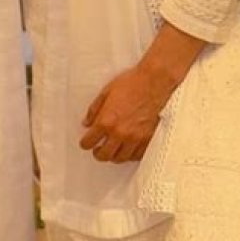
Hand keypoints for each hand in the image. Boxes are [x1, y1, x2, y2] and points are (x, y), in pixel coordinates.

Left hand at [79, 23, 206, 164]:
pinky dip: (130, 154)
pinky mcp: (148, 139)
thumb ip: (94, 110)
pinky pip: (136, 156)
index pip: (89, 142)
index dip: (85, 143)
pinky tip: (128, 148)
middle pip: (103, 155)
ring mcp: (135, 138)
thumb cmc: (132, 83)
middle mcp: (120, 133)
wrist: (154, 82)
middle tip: (98, 150)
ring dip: (114, 155)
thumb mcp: (106, 92)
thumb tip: (87, 123)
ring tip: (113, 149)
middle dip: (98, 153)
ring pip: (120, 158)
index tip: (86, 142)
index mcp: (106, 121)